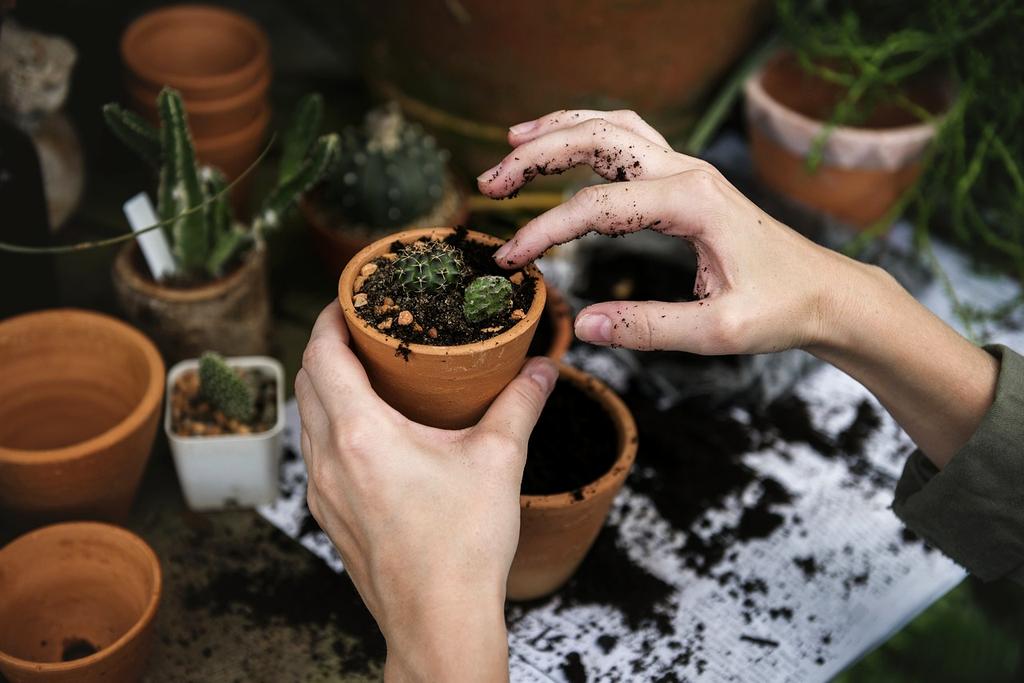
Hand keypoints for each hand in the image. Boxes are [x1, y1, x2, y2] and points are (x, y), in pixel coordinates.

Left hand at [296, 302, 557, 681]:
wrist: (438, 622)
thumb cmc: (463, 546)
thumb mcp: (499, 461)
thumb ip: (521, 403)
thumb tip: (543, 369)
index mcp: (361, 434)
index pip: (322, 354)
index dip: (330, 318)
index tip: (350, 300)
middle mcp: (329, 459)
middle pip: (307, 381)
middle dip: (328, 346)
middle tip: (365, 330)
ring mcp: (322, 492)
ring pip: (308, 419)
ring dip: (327, 387)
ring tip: (368, 374)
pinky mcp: (329, 517)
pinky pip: (316, 453)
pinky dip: (332, 425)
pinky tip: (370, 432)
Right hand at [477, 108, 849, 354]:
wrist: (826, 292)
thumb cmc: (782, 309)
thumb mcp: (718, 332)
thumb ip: (649, 328)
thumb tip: (583, 327)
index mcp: (691, 202)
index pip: (595, 206)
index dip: (544, 231)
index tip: (511, 261)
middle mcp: (687, 172)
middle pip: (597, 138)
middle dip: (537, 155)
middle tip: (490, 182)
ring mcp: (688, 170)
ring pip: (613, 127)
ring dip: (560, 130)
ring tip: (513, 143)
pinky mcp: (687, 180)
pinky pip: (630, 140)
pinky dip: (589, 135)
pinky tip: (564, 147)